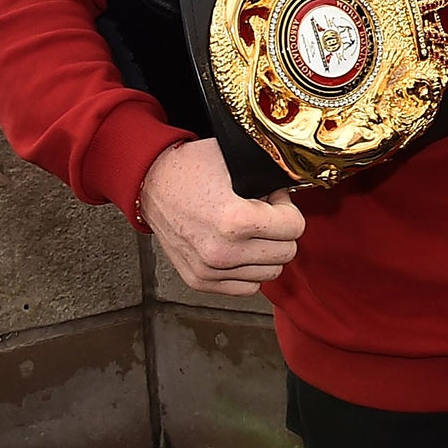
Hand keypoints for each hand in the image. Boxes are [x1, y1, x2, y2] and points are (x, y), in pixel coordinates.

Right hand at [137, 139, 305, 297]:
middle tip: (263, 212)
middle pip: (286, 252)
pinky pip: (247, 287)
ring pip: (270, 272)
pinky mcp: (199, 281)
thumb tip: (297, 188)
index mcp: (235, 221)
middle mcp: (222, 252)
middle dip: (281, 230)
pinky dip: (249, 269)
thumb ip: (272, 176)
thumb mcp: (238, 161)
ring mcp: (209, 271)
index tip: (273, 199)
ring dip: (266, 250)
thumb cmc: (191, 168)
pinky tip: (239, 246)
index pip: (295, 227)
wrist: (151, 184)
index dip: (288, 208)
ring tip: (248, 228)